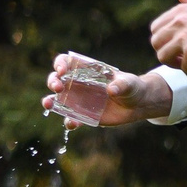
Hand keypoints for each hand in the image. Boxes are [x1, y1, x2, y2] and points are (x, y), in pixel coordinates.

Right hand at [41, 54, 170, 128]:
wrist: (138, 105)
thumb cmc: (132, 87)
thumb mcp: (129, 83)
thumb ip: (121, 85)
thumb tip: (111, 90)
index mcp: (85, 70)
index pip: (66, 62)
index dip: (60, 64)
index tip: (63, 70)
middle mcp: (77, 83)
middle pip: (57, 79)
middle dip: (53, 82)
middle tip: (58, 87)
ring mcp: (78, 100)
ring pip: (58, 100)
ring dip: (50, 101)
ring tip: (48, 104)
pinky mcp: (84, 115)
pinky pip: (71, 118)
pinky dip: (69, 121)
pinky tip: (71, 124)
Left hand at [148, 0, 186, 72]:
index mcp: (180, 10)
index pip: (155, 28)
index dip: (165, 41)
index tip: (179, 45)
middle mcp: (179, 21)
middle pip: (156, 43)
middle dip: (168, 53)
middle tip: (184, 57)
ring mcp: (185, 36)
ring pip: (164, 56)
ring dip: (177, 63)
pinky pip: (184, 68)